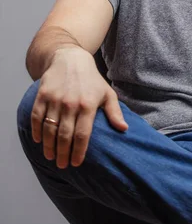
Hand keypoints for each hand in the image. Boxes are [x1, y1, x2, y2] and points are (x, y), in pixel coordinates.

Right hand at [31, 46, 127, 168]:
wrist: (71, 58)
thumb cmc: (91, 79)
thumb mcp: (107, 93)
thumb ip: (114, 112)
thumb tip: (124, 129)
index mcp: (88, 105)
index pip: (82, 134)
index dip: (78, 151)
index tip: (76, 163)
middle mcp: (71, 103)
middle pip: (65, 135)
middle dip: (62, 153)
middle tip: (62, 165)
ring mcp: (55, 99)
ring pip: (49, 128)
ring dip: (48, 145)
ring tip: (50, 156)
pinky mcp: (43, 94)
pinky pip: (37, 116)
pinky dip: (36, 130)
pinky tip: (37, 140)